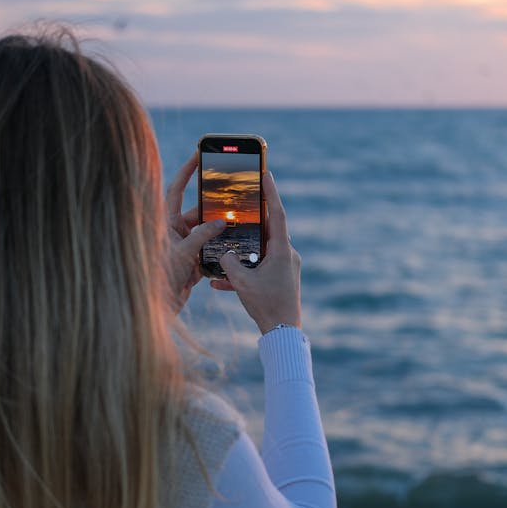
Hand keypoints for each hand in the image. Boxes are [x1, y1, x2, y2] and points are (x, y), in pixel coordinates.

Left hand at [165, 152, 225, 310]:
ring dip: (220, 230)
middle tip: (233, 199)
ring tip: (238, 222)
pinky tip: (234, 245)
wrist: (157, 307)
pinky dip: (221, 249)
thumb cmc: (161, 277)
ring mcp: (184, 247)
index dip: (187, 172)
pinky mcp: (192, 262)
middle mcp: (174, 232)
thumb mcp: (183, 252)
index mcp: (165, 223)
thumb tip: (221, 222)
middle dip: (214, 207)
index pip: (176, 190)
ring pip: (207, 232)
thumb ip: (203, 235)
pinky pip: (210, 250)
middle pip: (198, 212)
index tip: (199, 155)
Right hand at [210, 171, 301, 333]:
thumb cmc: (266, 306)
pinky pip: (259, 268)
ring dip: (243, 249)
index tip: (266, 173)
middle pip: (267, 229)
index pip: (276, 214)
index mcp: (282, 250)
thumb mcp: (243, 283)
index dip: (270, 193)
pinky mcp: (280, 280)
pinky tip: (219, 283)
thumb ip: (230, 263)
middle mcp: (287, 255)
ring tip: (224, 245)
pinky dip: (243, 271)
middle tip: (241, 202)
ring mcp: (284, 267)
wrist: (282, 334)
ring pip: (260, 250)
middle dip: (252, 218)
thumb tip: (224, 253)